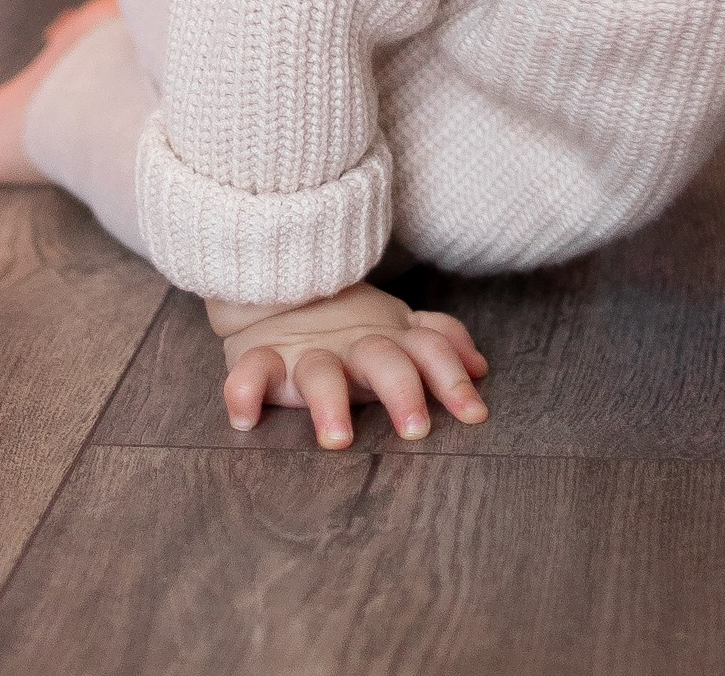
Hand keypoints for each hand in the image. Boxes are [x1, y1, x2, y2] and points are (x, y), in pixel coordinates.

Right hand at [208, 284, 488, 449]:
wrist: (280, 286)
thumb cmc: (351, 325)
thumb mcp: (399, 328)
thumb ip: (439, 341)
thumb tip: (482, 367)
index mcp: (389, 340)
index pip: (429, 351)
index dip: (452, 379)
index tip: (474, 415)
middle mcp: (352, 346)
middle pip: (383, 360)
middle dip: (402, 390)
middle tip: (415, 429)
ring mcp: (306, 352)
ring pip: (319, 373)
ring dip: (328, 401)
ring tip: (337, 439)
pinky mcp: (261, 358)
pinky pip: (250, 372)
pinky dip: (243, 391)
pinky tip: (244, 419)